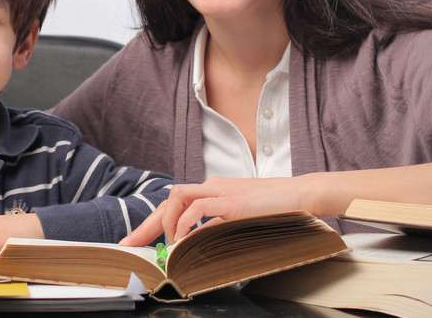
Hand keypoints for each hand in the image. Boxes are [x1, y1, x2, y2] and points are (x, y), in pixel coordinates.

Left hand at [120, 176, 323, 246]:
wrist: (301, 196)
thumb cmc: (275, 208)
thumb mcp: (240, 218)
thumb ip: (217, 226)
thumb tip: (196, 244)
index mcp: (213, 189)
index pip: (175, 202)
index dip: (153, 222)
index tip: (137, 240)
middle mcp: (213, 186)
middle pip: (169, 198)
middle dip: (147, 224)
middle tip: (130, 244)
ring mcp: (222, 192)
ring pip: (179, 196)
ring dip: (167, 220)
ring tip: (167, 242)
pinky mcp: (233, 201)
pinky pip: (200, 208)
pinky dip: (187, 223)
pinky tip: (184, 238)